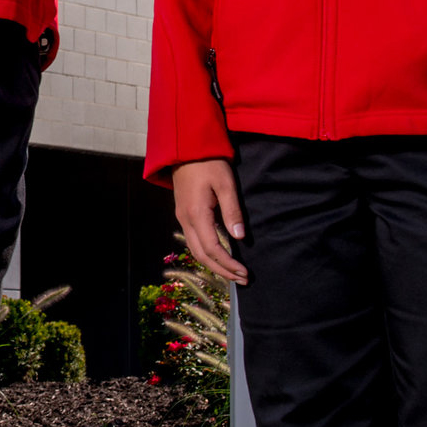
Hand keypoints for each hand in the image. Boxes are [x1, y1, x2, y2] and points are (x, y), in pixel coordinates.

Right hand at [170, 159, 248, 285]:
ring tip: (233, 272)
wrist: (184, 147)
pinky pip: (193, 241)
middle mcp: (185, 220)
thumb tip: (240, 237)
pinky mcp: (183, 213)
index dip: (228, 264)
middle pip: (202, 255)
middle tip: (242, 279)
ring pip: (195, 250)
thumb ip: (232, 210)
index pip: (213, 249)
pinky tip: (219, 255)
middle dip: (222, 270)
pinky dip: (207, 253)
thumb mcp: (225, 183)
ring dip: (214, 264)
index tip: (245, 272)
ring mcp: (182, 217)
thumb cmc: (208, 162)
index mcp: (196, 214)